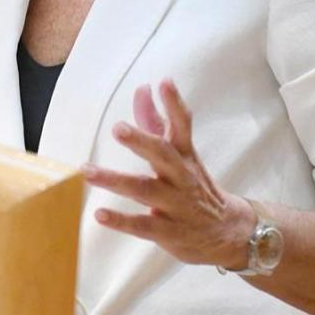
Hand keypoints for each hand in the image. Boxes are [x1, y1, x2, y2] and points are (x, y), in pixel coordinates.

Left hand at [81, 80, 253, 268]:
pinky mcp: (168, 231)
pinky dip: (121, 220)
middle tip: (118, 128)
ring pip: (145, 190)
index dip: (174, 104)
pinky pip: (142, 225)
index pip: (182, 125)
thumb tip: (142, 89)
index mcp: (184, 155)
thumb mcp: (180, 154)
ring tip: (88, 171)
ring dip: (115, 181)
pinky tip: (100, 213)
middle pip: (163, 155)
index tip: (164, 82)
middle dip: (141, 141)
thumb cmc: (194, 185)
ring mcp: (176, 205)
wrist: (227, 232)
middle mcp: (181, 177)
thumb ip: (157, 122)